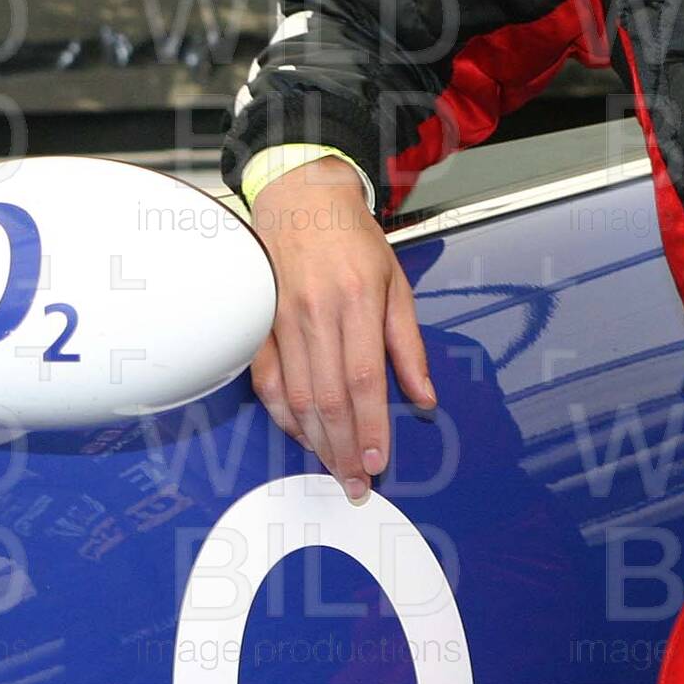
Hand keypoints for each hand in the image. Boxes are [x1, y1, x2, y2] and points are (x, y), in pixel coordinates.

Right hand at [245, 156, 436, 504]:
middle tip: (356, 483)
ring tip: (334, 468)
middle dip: (344, 450)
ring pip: (298, 397)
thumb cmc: (353, 240)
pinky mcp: (260, 324)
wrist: (301, 199)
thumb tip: (424, 397)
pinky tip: (302, 435)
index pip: (364, 379)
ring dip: (316, 441)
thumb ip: (408, 344)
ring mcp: (281, 319)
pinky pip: (268, 382)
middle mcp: (316, 311)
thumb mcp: (395, 283)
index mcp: (356, 299)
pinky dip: (284, 415)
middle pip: (329, 398)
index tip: (379, 463)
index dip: (371, 428)